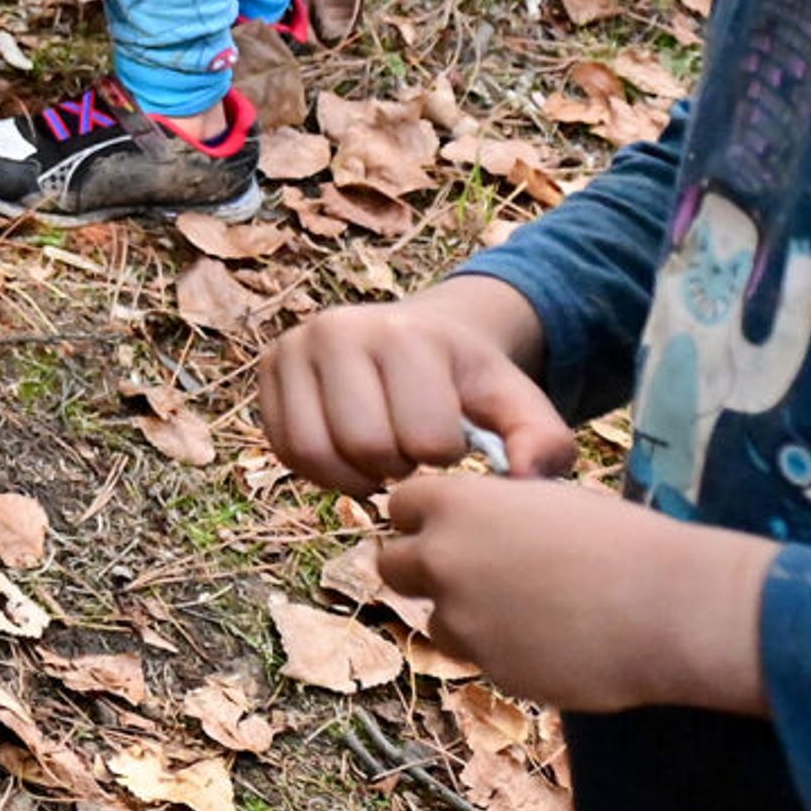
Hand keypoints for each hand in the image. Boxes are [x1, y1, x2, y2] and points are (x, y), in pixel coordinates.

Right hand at [259, 278, 576, 497]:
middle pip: (364, 446)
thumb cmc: (466, 379)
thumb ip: (544, 441)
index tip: (451, 442)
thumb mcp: (517, 401)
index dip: (443, 458)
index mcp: (404, 335)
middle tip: (412, 455)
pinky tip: (351, 457)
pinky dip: (319, 470)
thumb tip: (527, 480)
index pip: (423, 439)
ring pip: (313, 451)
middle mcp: (338, 330)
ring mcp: (294, 346)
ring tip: (382, 459)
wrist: (415, 335)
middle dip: (397, 466)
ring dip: (354, 473)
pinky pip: (283, 448)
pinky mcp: (267, 369)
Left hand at [378, 471, 774, 715]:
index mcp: (455, 504)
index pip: (399, 505)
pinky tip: (550, 643)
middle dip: (420, 569)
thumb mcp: (545, 499)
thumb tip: (476, 522)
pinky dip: (502, 652)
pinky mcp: (492, 669)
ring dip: (462, 617)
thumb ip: (493, 511)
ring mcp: (464, 620)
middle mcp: (443, 560)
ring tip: (522, 612)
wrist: (669, 608)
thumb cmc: (621, 540)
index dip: (422, 516)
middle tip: (466, 574)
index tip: (446, 525)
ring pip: (433, 620)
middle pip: (392, 565)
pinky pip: (480, 658)